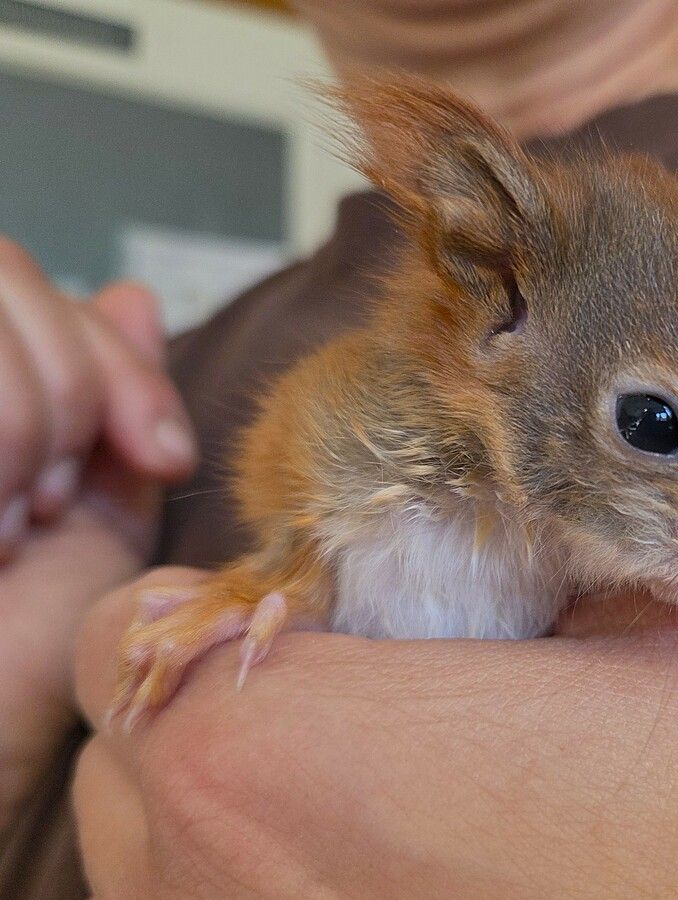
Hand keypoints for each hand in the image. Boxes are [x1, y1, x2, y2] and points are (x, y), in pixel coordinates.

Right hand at [0, 238, 195, 831]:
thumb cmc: (20, 645)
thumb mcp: (101, 511)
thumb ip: (115, 403)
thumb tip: (132, 294)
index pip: (26, 276)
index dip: (114, 362)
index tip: (159, 459)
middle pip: (2, 272)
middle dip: (64, 395)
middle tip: (50, 503)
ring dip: (18, 433)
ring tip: (9, 526)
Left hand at [74, 570, 677, 897]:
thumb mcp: (663, 589)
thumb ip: (529, 522)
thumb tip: (463, 490)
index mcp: (313, 758)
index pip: (136, 649)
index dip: (223, 607)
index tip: (313, 603)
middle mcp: (257, 898)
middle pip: (140, 765)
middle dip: (232, 704)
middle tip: (365, 677)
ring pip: (176, 865)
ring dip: (256, 796)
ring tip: (398, 766)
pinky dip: (302, 872)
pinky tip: (427, 849)